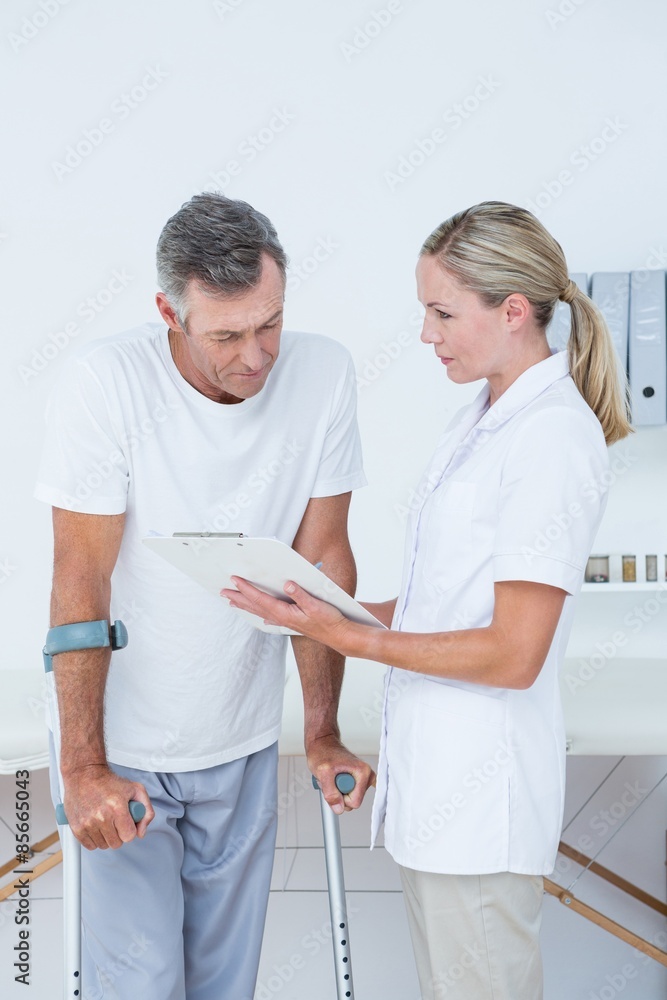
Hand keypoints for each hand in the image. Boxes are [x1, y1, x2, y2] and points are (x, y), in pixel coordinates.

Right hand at [62, 765, 153, 849]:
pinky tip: (96, 826)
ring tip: (104, 821)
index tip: (126, 823)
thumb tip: (141, 832)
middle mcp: (101, 816)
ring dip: (105, 836)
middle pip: (116, 843)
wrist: (84, 774)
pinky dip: (94, 839)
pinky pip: (89, 845)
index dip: (129, 830)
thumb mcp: (136, 790)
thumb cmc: (109, 782)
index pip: (129, 836)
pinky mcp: (76, 827)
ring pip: (103, 845)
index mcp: (117, 807)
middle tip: (115, 821)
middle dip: (118, 834)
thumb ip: (147, 812)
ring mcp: (87, 823)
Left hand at [222, 578, 360, 655]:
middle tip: (223, 592)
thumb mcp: (316, 605)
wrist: (340, 635)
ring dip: (246, 606)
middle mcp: (282, 618)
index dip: (247, 589)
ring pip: (260, 612)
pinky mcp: (293, 623)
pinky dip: (262, 615)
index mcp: (285, 613)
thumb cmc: (329, 621)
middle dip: (238, 598)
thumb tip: (287, 584)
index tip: (235, 580)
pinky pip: (271, 617)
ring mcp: (287, 622)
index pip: (261, 599)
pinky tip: (261, 619)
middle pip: (255, 606)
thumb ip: (301, 594)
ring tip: (232, 602)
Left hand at [307, 734, 375, 813]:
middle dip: (338, 793)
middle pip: (353, 801)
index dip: (340, 797)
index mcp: (363, 772)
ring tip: (331, 777)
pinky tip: (335, 778)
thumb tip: (339, 808)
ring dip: (336, 791)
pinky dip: (338, 789)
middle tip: (331, 778)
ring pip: (348, 799)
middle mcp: (367, 775)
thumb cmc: (322, 752)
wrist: (321, 743)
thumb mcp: (323, 772)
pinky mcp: (357, 780)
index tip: (334, 782)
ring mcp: (362, 778)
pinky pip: (347, 794)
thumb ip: (331, 792)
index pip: (355, 802)